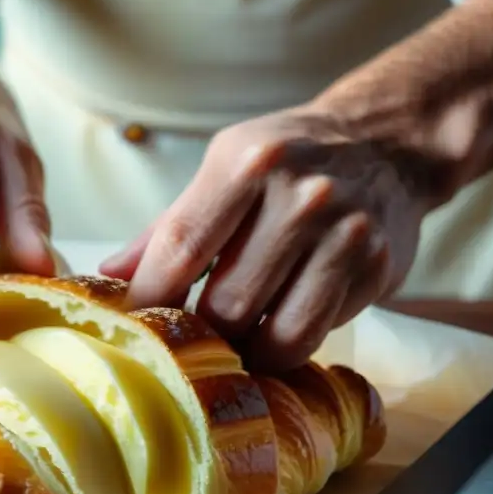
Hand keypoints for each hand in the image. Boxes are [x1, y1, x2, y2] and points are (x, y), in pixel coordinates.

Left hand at [100, 107, 428, 370]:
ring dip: (247, 350)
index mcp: (247, 162)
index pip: (182, 247)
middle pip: (228, 304)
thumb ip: (169, 226)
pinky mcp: (378, 270)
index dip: (150, 298)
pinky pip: (318, 333)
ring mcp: (346, 234)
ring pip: (278, 334)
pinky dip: (289, 342)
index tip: (132, 327)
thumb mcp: (224, 168)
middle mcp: (301, 195)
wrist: (385, 143)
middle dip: (202, 332)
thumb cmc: (286, 160)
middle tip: (191, 338)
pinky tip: (276, 325)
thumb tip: (107, 275)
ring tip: (233, 341)